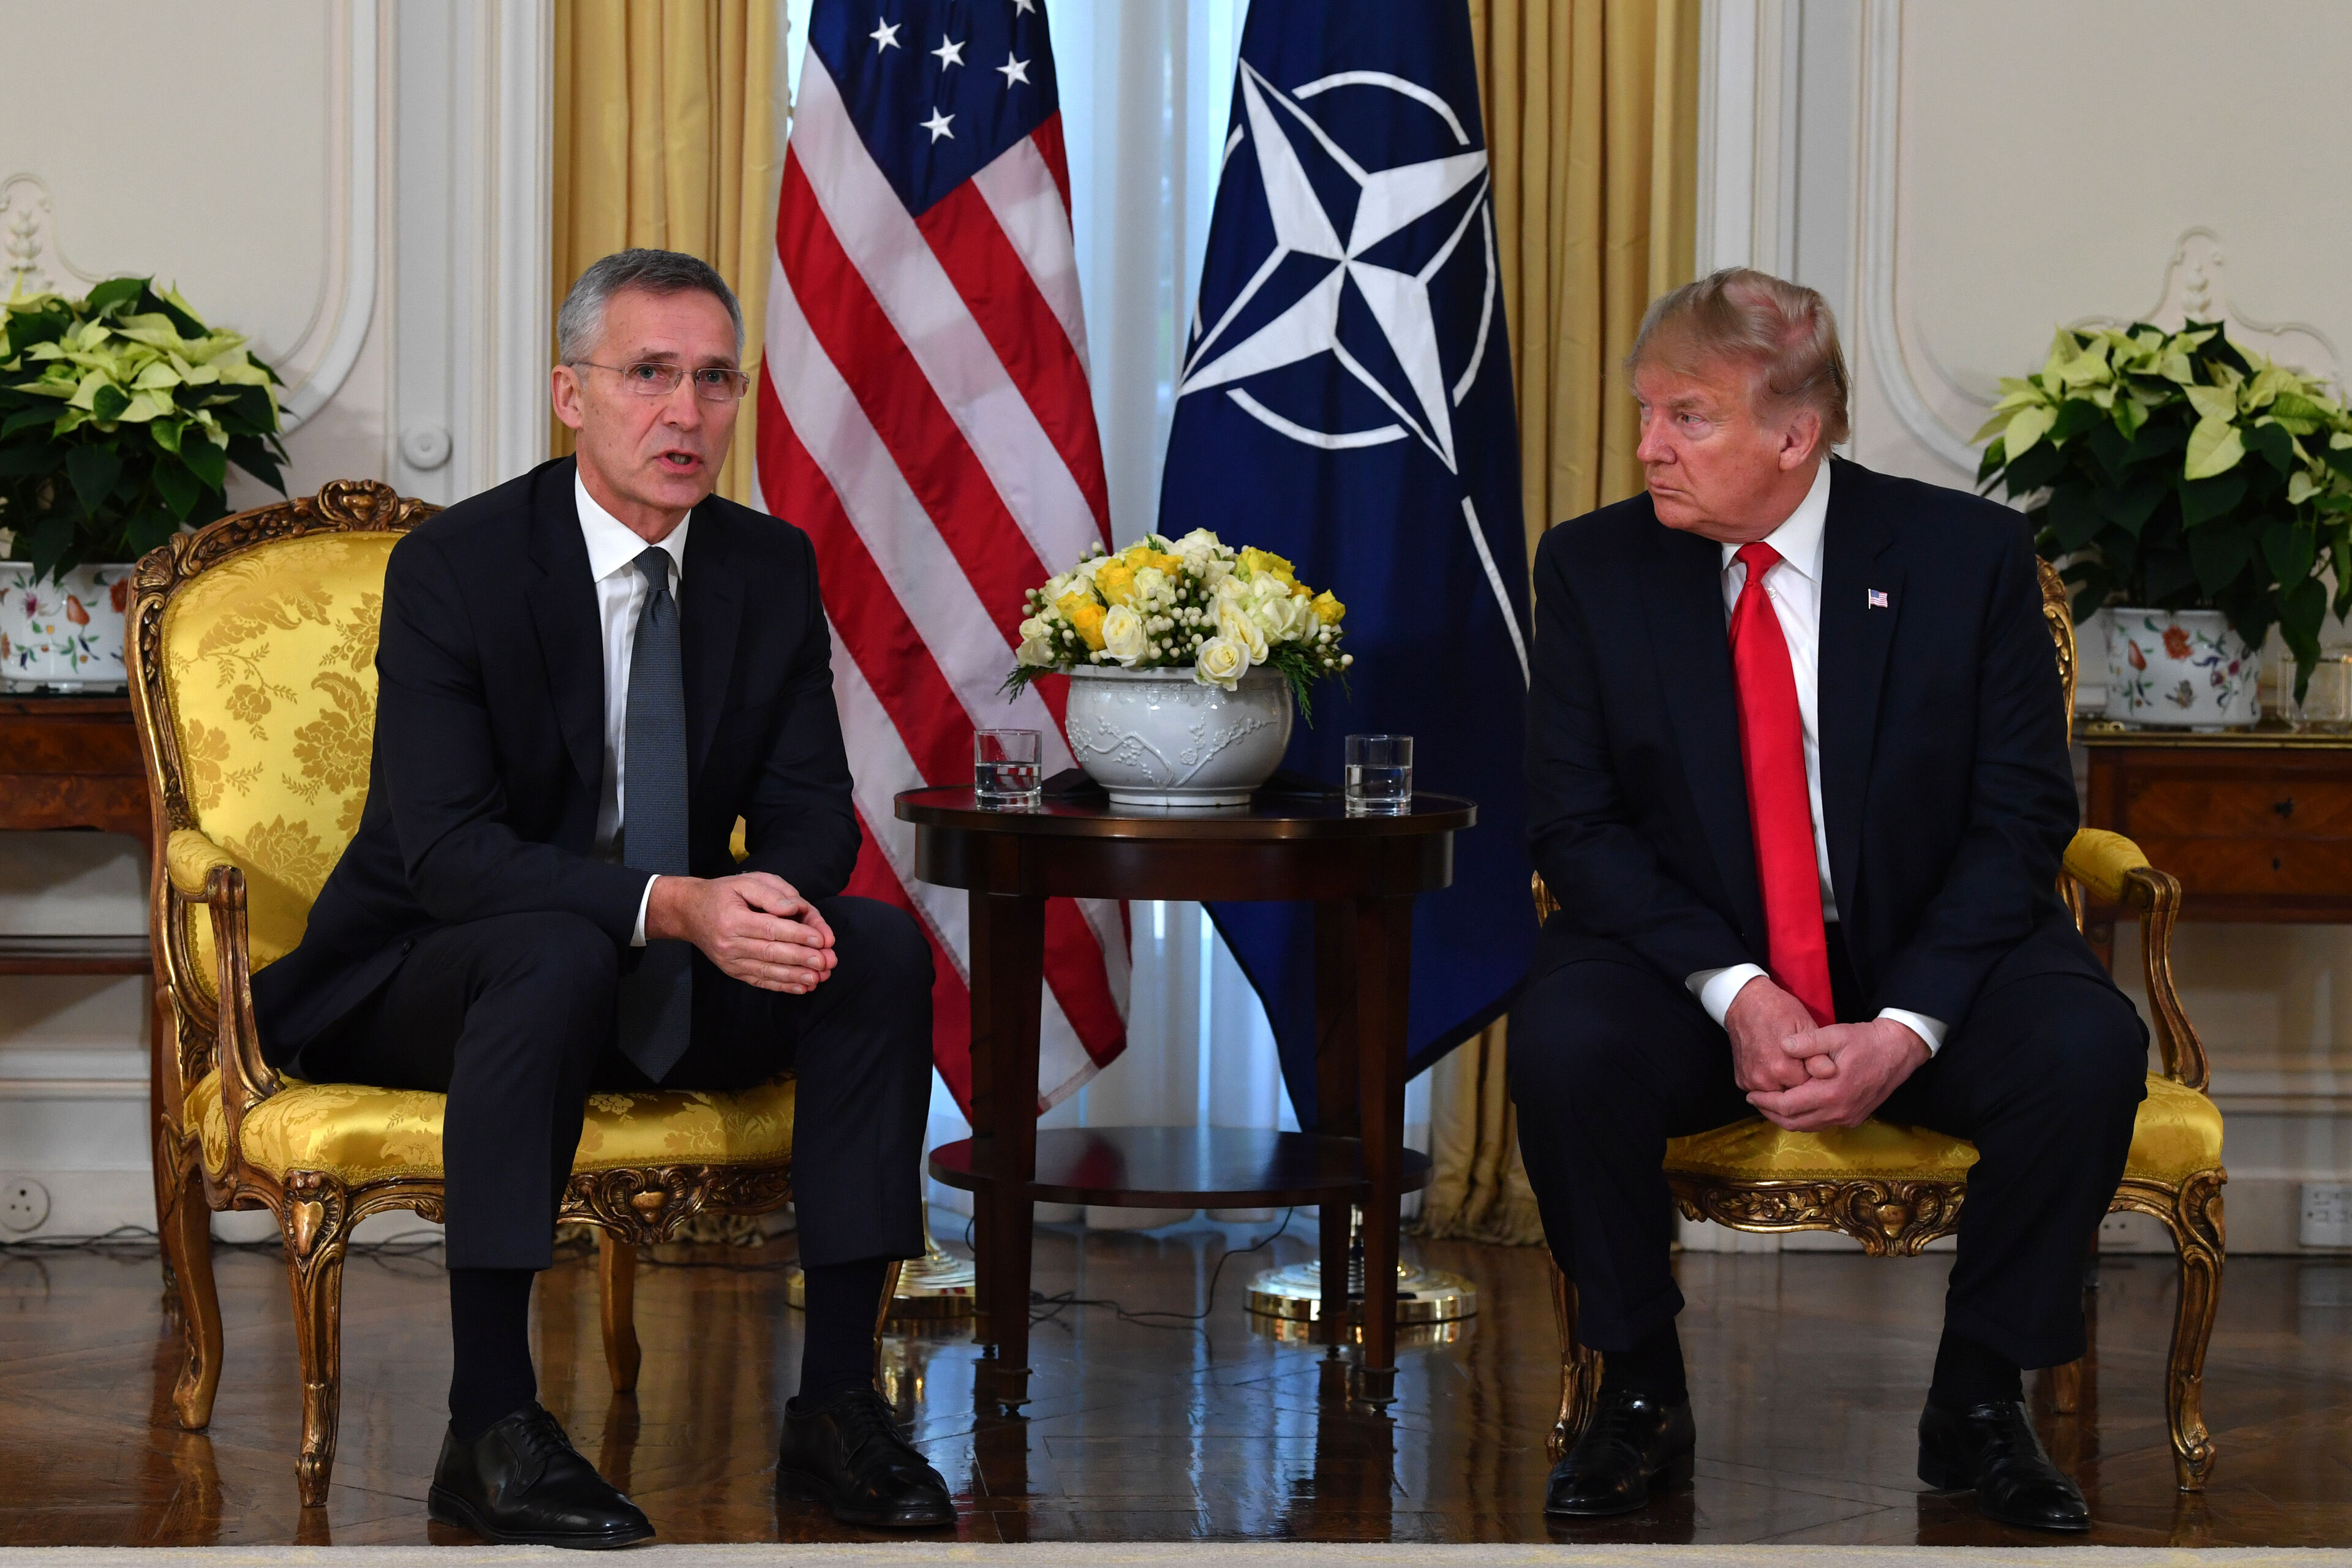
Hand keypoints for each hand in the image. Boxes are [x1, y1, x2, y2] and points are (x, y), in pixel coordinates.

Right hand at [646, 872, 837, 993]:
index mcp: (733, 918)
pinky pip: (760, 981)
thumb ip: (773, 893)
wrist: (689, 912)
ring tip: (820, 977)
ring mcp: (729, 961)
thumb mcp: (746, 881)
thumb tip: (794, 909)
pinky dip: (783, 986)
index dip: (798, 935)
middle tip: (828, 961)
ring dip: (796, 976)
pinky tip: (803, 987)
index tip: (822, 939)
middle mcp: (729, 943)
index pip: (770, 928)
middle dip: (803, 958)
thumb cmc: (724, 893)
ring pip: (767, 971)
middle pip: (772, 952)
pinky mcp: (732, 971)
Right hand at [1723, 975, 1831, 1091]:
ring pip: (1778, 1095)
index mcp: (1783, 1068)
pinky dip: (1769, 1083)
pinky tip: (1771, 1065)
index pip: (1810, 1089)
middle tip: (1800, 1061)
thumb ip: (1818, 1054)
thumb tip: (1831, 1073)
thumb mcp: (1805, 1026)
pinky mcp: (1742, 1081)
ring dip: (1784, 1085)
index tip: (1813, 1063)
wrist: (1745, 1003)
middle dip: (1800, 1083)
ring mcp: (1750, 1081)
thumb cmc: (1779, 1011)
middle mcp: (1764, 1079)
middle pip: (1793, 1095)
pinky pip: (1762, 1091)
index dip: (1815, 1077)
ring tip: (1785, 1062)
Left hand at [1745, 1018, 1929, 1130]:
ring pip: (1808, 1127)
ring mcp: (1848, 1118)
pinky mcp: (1854, 1118)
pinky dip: (1803, 1119)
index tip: (1750, 1094)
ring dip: (1786, 1118)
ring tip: (1770, 1104)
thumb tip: (1782, 1046)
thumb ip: (1807, 1042)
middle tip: (1755, 1101)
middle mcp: (1839, 1111)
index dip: (1766, 1102)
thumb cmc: (1866, 1041)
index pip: (1789, 1106)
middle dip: (1771, 1114)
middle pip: (1795, 1123)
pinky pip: (1821, 1124)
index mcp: (1832, 1093)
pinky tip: (1794, 1106)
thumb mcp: (1835, 1034)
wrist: (1899, 1051)